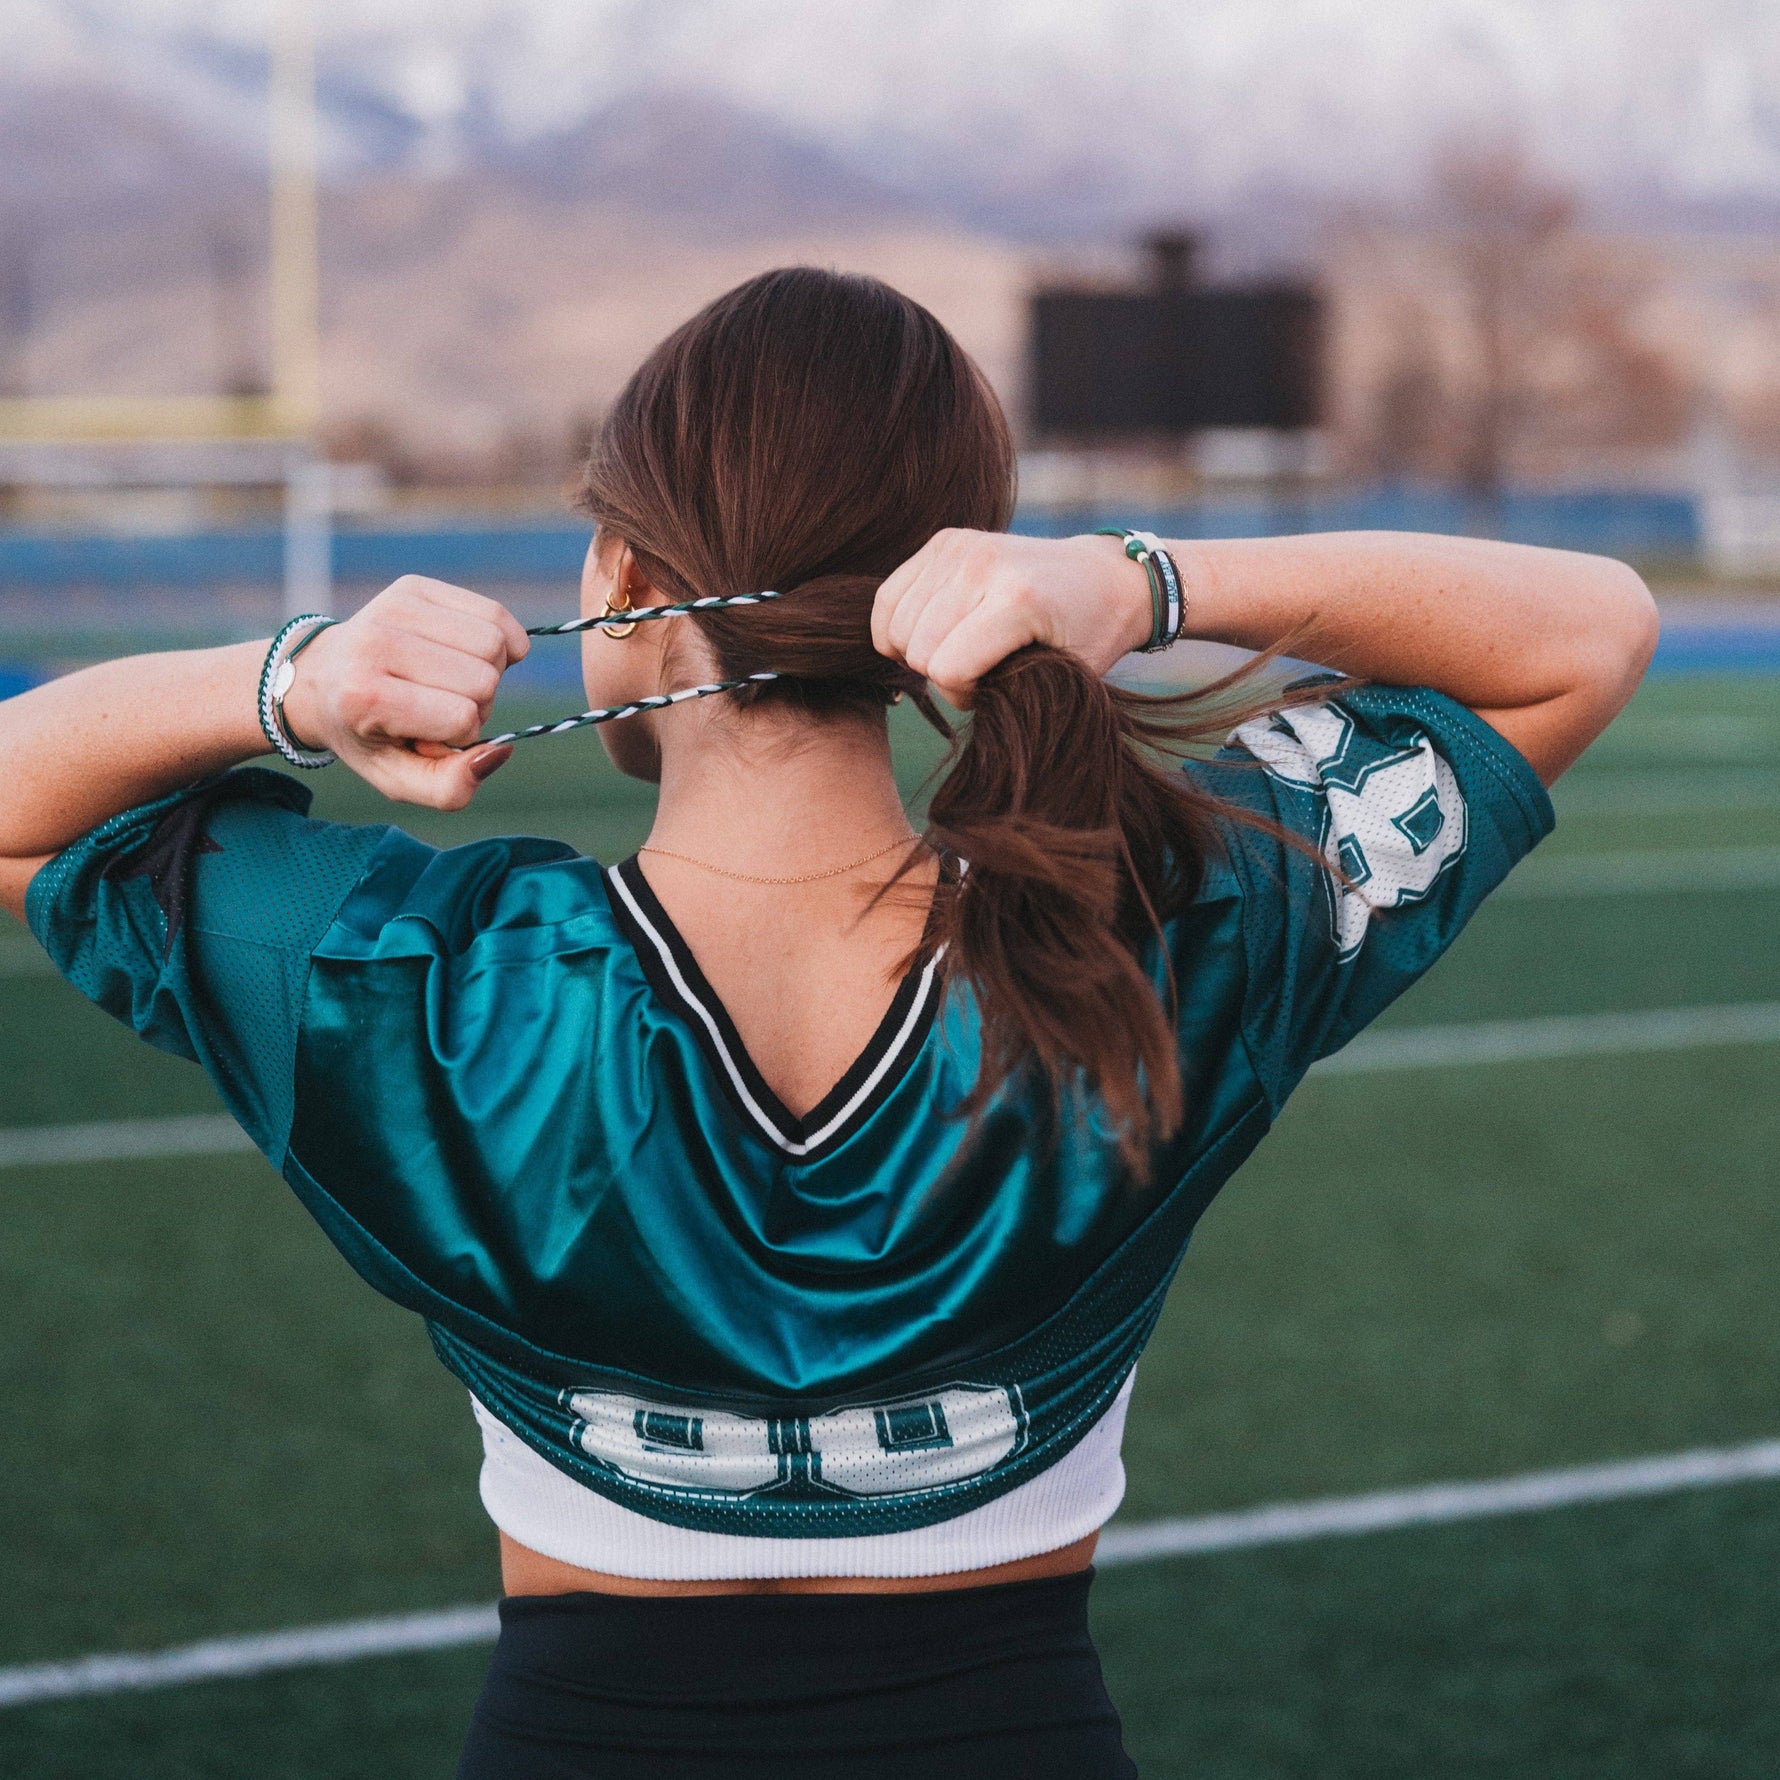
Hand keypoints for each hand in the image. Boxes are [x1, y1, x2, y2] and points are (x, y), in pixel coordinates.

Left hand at [278, 576, 530, 807]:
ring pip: (495, 643)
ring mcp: (395, 607)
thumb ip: (452, 788)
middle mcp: (375, 642)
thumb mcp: (399, 780)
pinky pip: (494, 614)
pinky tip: (468, 654)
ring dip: (489, 670)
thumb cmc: (367, 735)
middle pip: (485, 679)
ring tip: (452, 680)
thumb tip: (501, 750)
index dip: (461, 735)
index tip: (428, 734)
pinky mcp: (414, 586)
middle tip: (441, 706)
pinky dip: (498, 640)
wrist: (318, 680)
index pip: (463, 718)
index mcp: (364, 695)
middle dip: (478, 703)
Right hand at [871, 530, 1155, 706]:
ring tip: (958, 650)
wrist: (1105, 575)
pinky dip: (899, 627)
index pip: (946, 669)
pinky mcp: (943, 541)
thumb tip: (955, 701)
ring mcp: (958, 548)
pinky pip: (887, 599)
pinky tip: (930, 635)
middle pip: (919, 649)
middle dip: (941, 674)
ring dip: (921, 651)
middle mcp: (982, 565)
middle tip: (978, 671)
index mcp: (1018, 600)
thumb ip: (1010, 695)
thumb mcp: (1066, 677)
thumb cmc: (1089, 635)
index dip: (962, 694)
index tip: (992, 689)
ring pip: (897, 627)